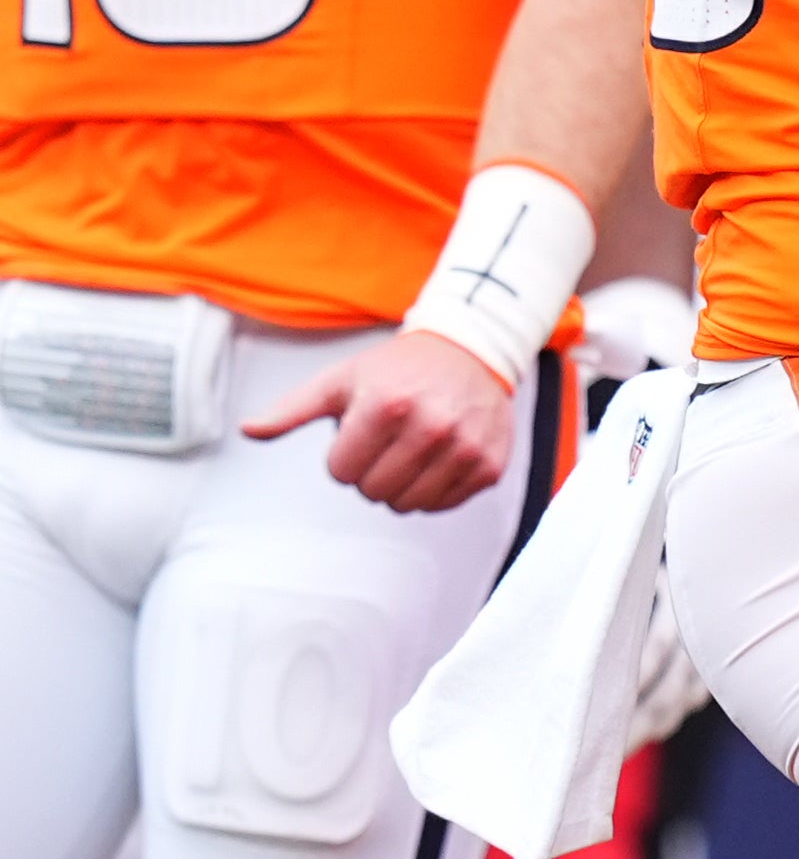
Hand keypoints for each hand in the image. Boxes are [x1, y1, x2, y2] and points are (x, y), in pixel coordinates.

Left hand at [243, 329, 515, 512]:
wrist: (471, 353)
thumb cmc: (396, 369)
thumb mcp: (341, 380)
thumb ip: (292, 410)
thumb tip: (248, 429)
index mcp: (387, 406)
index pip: (341, 473)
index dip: (345, 454)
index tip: (363, 430)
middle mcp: (431, 427)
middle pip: (373, 492)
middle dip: (373, 471)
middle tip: (390, 440)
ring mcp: (464, 448)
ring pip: (408, 505)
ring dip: (402, 484)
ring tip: (413, 449)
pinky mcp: (489, 465)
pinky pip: (442, 505)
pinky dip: (434, 489)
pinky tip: (439, 457)